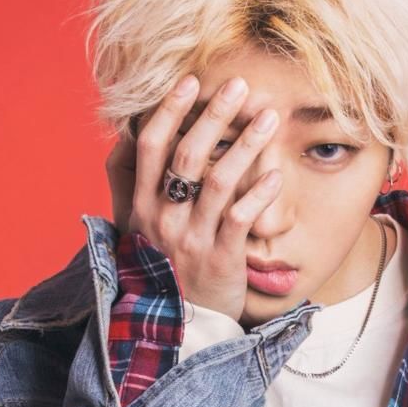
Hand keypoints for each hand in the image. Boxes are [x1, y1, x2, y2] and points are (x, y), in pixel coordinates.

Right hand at [106, 75, 281, 320]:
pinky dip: (259, 194)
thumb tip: (130, 141)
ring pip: (217, 181)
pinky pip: (240, 219)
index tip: (190, 81)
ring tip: (268, 118)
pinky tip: (277, 174)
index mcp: (142, 207)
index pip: (150, 147)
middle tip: (239, 86)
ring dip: (245, 145)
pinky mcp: (220, 258)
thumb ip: (133, 189)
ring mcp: (191, 239)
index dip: (169, 110)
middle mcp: (163, 218)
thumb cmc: (164, 269)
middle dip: (213, 115)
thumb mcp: (138, 230)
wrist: (178, 325)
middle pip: (186, 155)